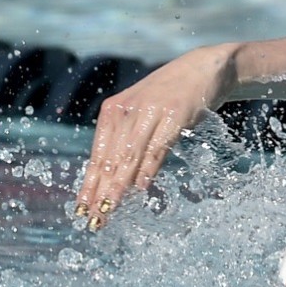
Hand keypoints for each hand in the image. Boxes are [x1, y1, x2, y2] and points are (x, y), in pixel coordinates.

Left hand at [75, 44, 236, 228]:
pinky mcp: (175, 114)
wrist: (204, 68)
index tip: (81, 209)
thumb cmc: (173, 95)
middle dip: (99, 192)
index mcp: (113, 111)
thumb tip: (123, 177)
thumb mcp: (145, 113)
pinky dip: (148, 168)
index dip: (89, 185)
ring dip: (118, 186)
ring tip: (109, 209)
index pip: (97, 156)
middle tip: (92, 218)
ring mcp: (151, 112)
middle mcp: (127, 111)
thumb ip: (130, 138)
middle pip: (109, 159)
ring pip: (129, 156)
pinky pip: (157, 147)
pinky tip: (140, 187)